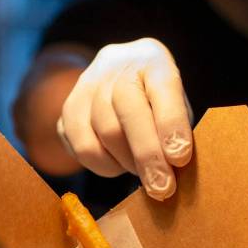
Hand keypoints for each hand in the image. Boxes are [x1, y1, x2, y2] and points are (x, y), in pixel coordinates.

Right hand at [56, 38, 193, 199]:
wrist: (120, 86)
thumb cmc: (158, 105)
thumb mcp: (177, 108)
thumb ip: (178, 130)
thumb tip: (173, 165)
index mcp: (152, 59)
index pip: (163, 86)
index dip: (171, 124)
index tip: (180, 158)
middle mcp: (115, 64)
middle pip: (127, 111)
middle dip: (147, 155)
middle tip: (162, 188)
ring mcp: (85, 85)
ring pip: (102, 131)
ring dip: (125, 162)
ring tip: (140, 171)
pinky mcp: (67, 110)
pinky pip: (80, 146)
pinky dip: (102, 164)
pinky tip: (117, 164)